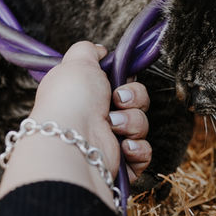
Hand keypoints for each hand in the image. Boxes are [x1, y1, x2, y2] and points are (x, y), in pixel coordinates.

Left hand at [31, 42, 150, 181]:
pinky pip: (144, 152)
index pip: (121, 85)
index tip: (121, 79)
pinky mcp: (121, 165)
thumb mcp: (77, 61)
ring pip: (142, 125)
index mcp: (89, 97)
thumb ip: (88, 49)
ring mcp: (110, 143)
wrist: (72, 141)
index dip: (127, 81)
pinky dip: (137, 148)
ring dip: (132, 122)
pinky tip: (123, 146)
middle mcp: (98, 118)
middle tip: (118, 100)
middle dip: (134, 98)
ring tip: (113, 126)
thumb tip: (100, 50)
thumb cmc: (71, 99)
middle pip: (137, 102)